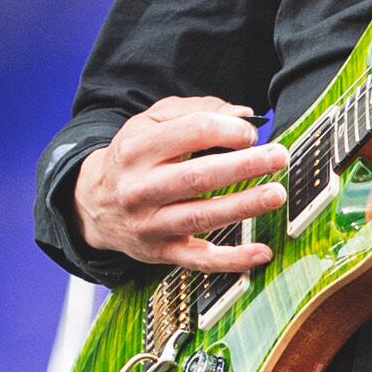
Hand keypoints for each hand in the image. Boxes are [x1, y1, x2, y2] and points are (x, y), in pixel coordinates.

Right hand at [74, 96, 286, 271]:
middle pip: (198, 176)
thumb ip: (194, 111)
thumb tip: (244, 114)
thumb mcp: (149, 124)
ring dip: (242, 206)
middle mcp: (139, 187)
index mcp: (137, 149)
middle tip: (279, 157)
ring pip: (200, 216)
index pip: (192, 132)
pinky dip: (232, 260)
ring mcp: (148, 223)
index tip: (252, 133)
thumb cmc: (134, 158)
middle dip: (243, 166)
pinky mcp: (160, 252)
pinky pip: (199, 260)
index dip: (229, 130)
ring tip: (276, 195)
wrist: (92, 204)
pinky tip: (261, 253)